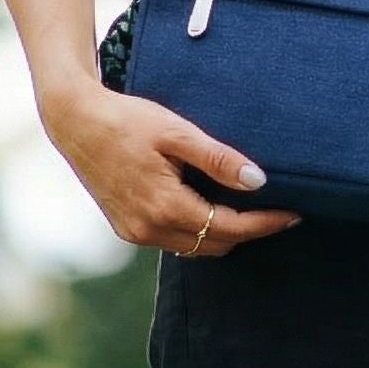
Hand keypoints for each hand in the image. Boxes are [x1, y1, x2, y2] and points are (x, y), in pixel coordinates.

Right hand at [40, 77, 303, 255]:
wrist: (74, 121)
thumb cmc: (126, 120)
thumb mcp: (177, 132)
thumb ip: (218, 159)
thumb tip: (258, 181)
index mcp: (166, 207)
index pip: (231, 228)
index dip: (266, 224)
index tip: (294, 215)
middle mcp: (149, 229)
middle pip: (216, 244)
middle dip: (250, 231)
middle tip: (278, 211)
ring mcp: (135, 233)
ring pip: (195, 247)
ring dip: (224, 234)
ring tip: (250, 211)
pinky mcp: (126, 229)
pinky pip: (174, 241)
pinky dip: (197, 231)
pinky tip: (211, 209)